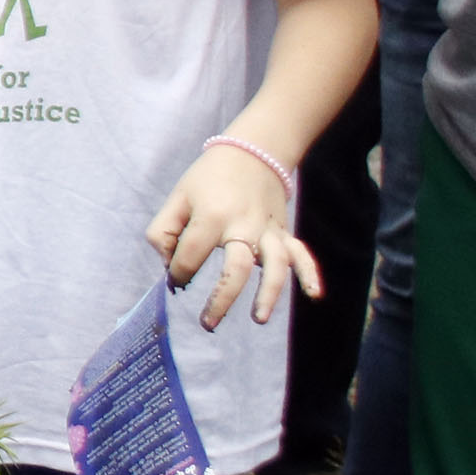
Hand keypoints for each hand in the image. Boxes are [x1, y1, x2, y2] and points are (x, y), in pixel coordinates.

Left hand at [149, 142, 316, 330]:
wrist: (252, 151)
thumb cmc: (208, 179)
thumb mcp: (177, 198)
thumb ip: (162, 232)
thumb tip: (169, 266)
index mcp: (211, 217)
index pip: (191, 257)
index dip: (178, 273)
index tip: (175, 280)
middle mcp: (243, 226)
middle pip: (236, 268)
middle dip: (221, 298)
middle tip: (207, 323)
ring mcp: (268, 230)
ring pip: (274, 265)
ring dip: (268, 293)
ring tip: (258, 319)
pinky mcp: (283, 232)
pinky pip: (301, 254)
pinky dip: (310, 274)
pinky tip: (314, 295)